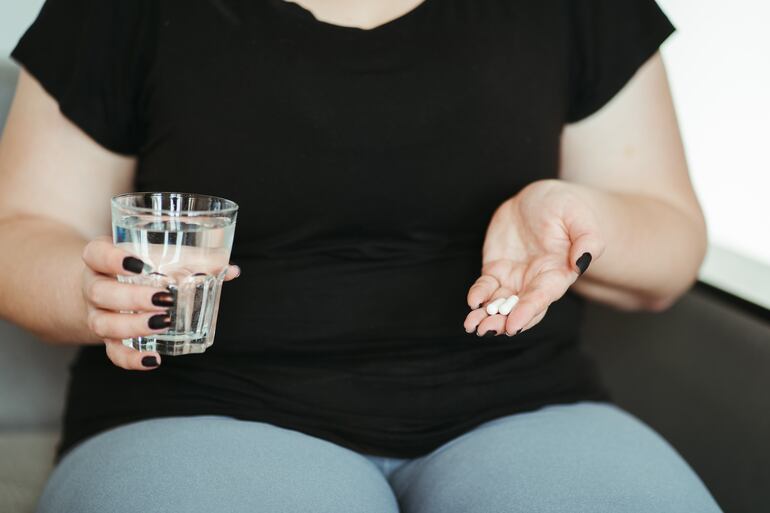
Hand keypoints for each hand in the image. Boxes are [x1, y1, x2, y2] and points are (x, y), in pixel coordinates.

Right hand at [81, 237, 240, 369]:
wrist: (105, 286)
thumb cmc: (140, 267)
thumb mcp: (158, 256)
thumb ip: (193, 260)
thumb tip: (231, 269)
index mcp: (102, 259)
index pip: (95, 254)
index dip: (112, 259)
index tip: (139, 264)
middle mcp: (94, 286)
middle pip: (100, 292)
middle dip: (132, 298)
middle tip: (164, 299)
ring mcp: (97, 314)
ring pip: (103, 324)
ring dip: (133, 326)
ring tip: (164, 323)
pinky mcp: (107, 338)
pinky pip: (112, 352)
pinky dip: (131, 359)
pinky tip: (153, 359)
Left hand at [464, 179, 604, 336]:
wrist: (540, 198)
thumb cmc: (565, 206)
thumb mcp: (580, 216)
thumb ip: (588, 240)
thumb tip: (583, 262)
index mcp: (557, 274)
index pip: (542, 297)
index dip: (527, 311)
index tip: (514, 325)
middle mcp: (535, 281)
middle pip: (518, 308)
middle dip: (502, 321)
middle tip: (485, 330)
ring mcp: (515, 277)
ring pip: (499, 303)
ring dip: (486, 315)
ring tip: (471, 325)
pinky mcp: (497, 269)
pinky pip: (485, 287)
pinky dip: (478, 295)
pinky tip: (472, 302)